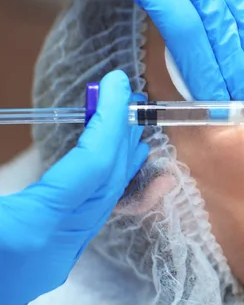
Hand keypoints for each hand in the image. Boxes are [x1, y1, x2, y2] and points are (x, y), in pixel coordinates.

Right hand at [0, 71, 148, 303]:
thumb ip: (3, 168)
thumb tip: (8, 119)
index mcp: (29, 229)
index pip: (94, 165)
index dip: (110, 119)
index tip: (118, 85)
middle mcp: (56, 248)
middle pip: (108, 181)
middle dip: (121, 133)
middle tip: (127, 96)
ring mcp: (59, 259)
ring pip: (107, 200)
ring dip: (119, 156)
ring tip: (127, 121)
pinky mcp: (54, 261)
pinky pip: (94, 215)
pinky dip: (108, 182)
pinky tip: (119, 164)